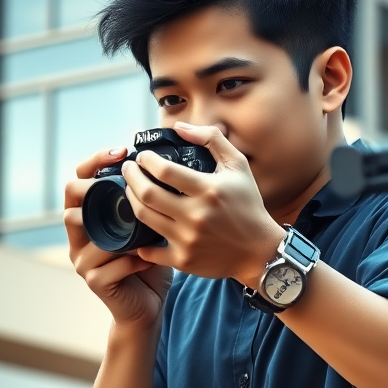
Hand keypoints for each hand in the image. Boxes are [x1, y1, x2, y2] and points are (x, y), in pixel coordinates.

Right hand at [64, 147, 174, 331]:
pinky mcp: (94, 281)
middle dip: (95, 186)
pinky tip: (151, 257)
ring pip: (87, 228)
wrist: (148, 304)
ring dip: (118, 225)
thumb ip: (148, 202)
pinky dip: (133, 258)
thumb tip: (167, 165)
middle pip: (71, 199)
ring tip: (145, 222)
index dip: (95, 161)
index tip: (122, 151)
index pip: (80, 179)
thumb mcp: (149, 225)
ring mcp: (82, 259)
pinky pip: (110, 263)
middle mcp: (79, 235)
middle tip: (127, 181)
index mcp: (90, 216)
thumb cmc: (150, 260)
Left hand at [122, 123, 284, 286]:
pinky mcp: (183, 260)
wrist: (259, 250)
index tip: (142, 156)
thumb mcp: (238, 166)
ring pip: (144, 218)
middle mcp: (197, 216)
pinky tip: (140, 228)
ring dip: (131, 200)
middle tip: (128, 169)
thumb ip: (212, 139)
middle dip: (131, 177)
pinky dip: (140, 241)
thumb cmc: (248, 205)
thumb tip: (179, 127)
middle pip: (148, 194)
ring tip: (132, 190)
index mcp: (209, 190)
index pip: (165, 171)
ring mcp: (188, 240)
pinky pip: (149, 251)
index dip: (147, 160)